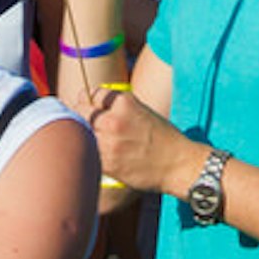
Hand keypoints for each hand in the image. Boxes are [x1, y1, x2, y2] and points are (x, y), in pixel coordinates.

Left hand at [88, 84, 199, 198]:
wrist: (178, 164)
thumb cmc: (163, 137)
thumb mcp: (141, 111)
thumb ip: (117, 107)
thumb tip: (91, 106)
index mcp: (124, 102)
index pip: (92, 94)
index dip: (88, 100)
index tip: (87, 105)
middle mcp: (114, 120)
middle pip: (80, 111)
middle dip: (80, 115)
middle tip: (83, 121)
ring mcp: (109, 142)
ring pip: (82, 133)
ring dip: (85, 135)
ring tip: (96, 139)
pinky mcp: (107, 163)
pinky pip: (89, 152)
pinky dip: (92, 152)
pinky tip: (103, 154)